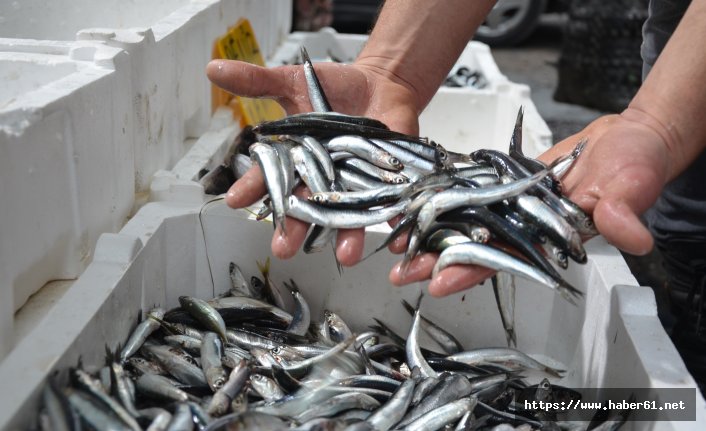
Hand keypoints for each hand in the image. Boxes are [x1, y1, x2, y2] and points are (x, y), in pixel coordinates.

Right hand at [206, 58, 419, 264]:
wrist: (380, 83)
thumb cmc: (333, 87)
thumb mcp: (294, 81)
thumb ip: (258, 81)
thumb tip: (213, 68)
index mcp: (296, 161)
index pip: (270, 178)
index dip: (253, 189)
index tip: (236, 202)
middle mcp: (322, 179)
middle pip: (306, 209)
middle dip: (296, 229)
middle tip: (283, 250)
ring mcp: (354, 183)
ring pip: (348, 215)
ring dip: (347, 235)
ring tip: (346, 254)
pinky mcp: (387, 181)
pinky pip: (391, 206)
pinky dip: (396, 219)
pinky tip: (397, 234)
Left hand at [389, 112, 671, 295]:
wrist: (626, 139)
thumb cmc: (635, 163)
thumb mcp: (631, 183)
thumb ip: (623, 209)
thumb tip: (629, 236)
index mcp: (550, 237)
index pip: (506, 259)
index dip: (474, 270)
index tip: (439, 282)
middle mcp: (525, 225)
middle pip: (475, 246)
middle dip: (438, 260)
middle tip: (400, 271)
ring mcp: (513, 204)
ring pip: (466, 221)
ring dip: (434, 231)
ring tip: (397, 240)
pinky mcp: (506, 181)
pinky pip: (471, 190)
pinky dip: (445, 194)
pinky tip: (417, 199)